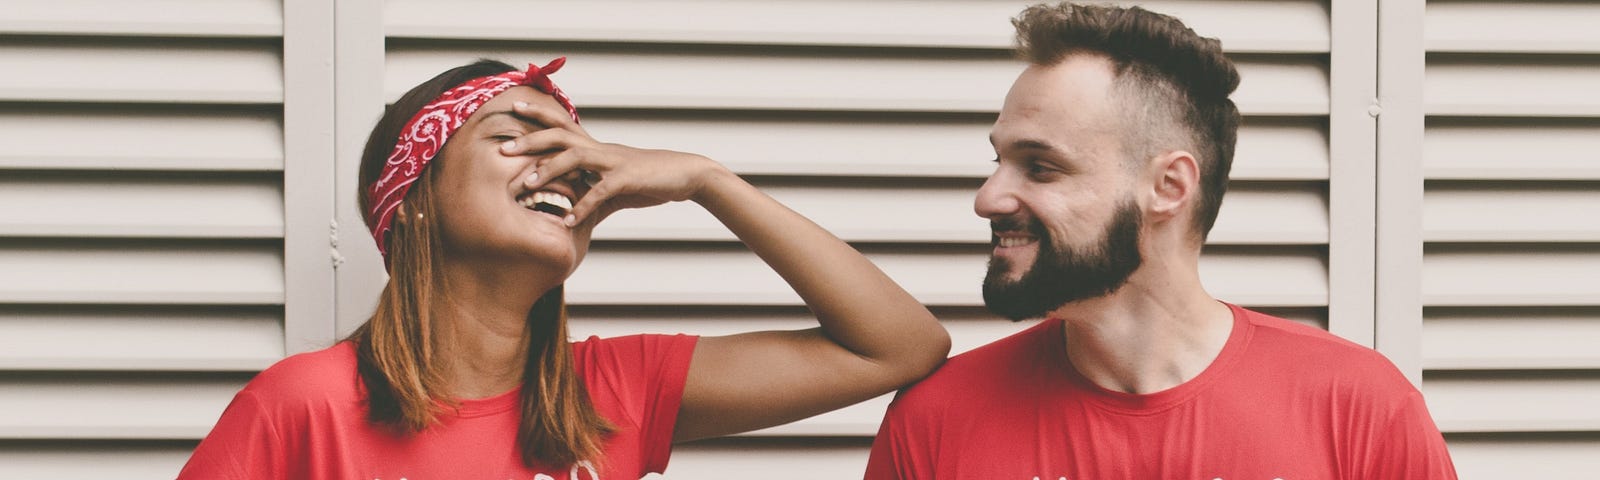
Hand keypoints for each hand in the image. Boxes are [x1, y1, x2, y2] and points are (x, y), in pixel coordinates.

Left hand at [498, 101, 729, 226]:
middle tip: (503, 149)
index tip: (513, 107)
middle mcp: (600, 149)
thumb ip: (591, 196)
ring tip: (528, 186)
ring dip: (550, 170)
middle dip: (530, 140)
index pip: (562, 124)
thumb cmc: (649, 179)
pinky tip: (567, 222)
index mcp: (596, 147)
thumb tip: (570, 215)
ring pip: (575, 157)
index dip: (538, 114)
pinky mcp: (628, 179)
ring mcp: (614, 162)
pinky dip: (582, 207)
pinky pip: (601, 192)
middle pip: (560, 135)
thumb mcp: (615, 185)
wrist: (685, 175)